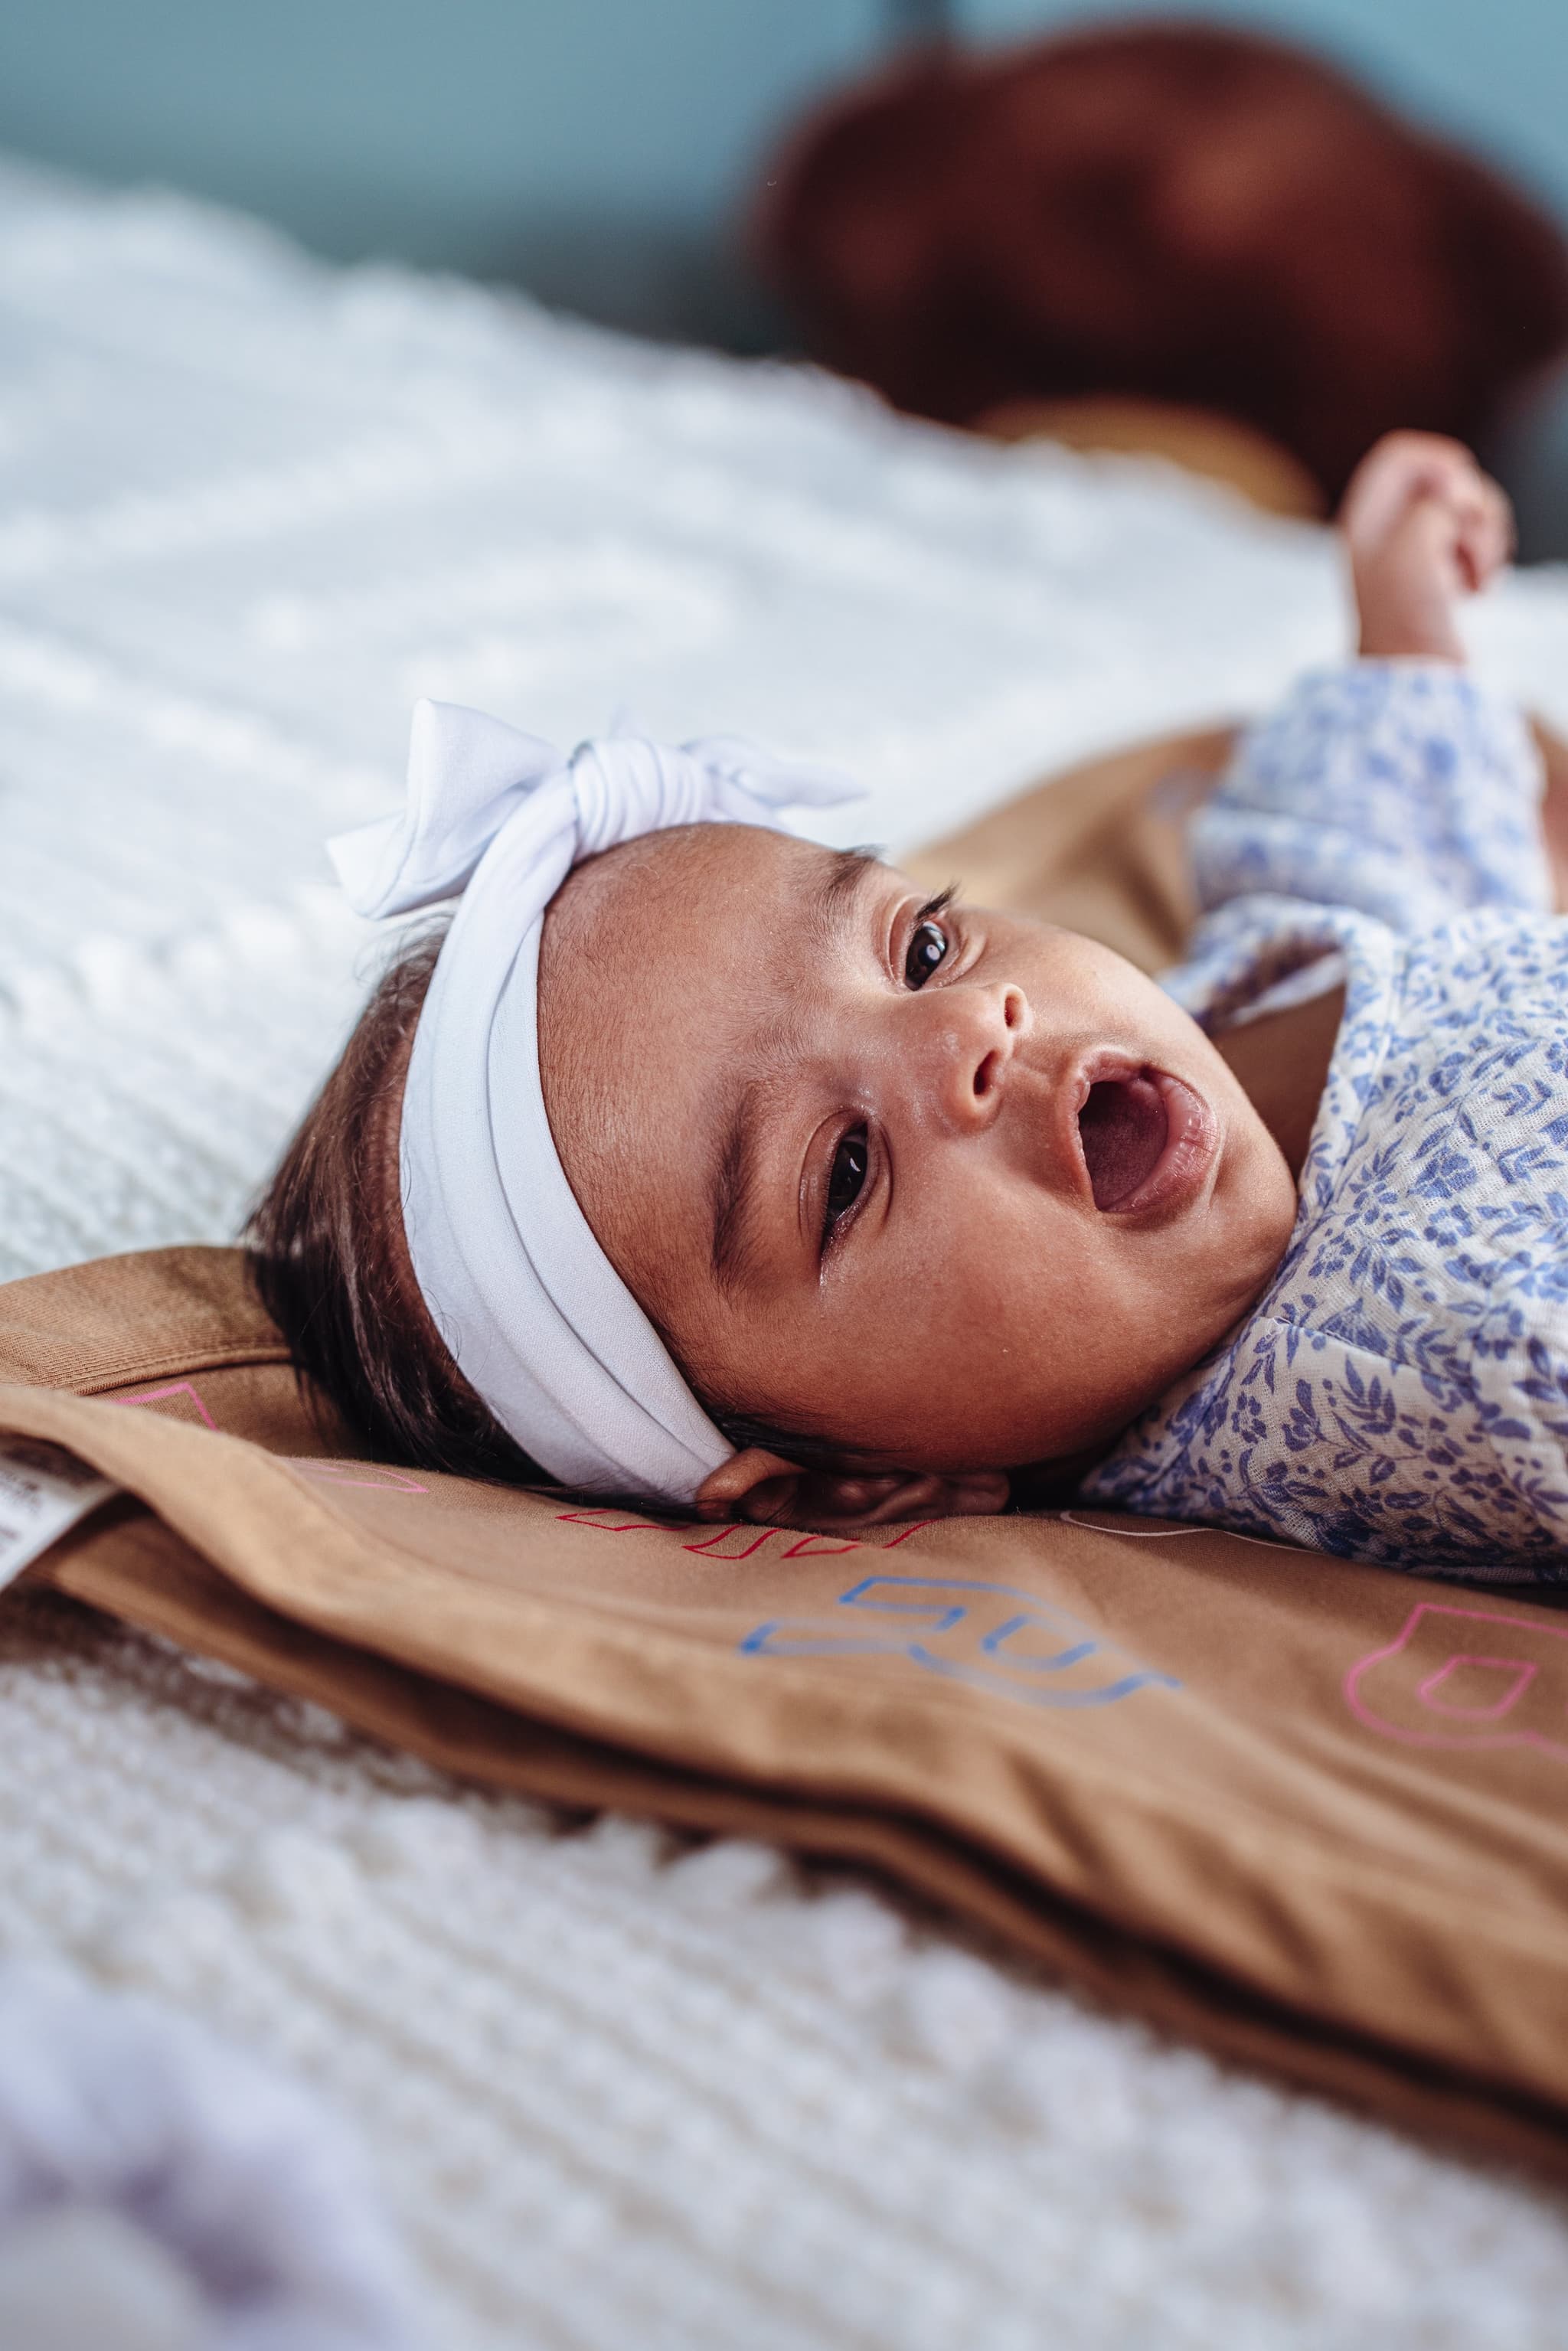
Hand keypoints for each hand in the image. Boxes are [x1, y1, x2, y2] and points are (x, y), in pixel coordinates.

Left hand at [1339, 431, 1513, 662]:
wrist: (1419, 684)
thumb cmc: (1406, 624)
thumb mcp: (1411, 552)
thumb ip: (1433, 505)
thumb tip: (1455, 496)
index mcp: (1364, 520)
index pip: (1401, 456)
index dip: (1439, 463)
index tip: (1459, 499)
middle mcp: (1387, 531)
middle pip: (1447, 479)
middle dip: (1474, 508)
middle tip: (1473, 550)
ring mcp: (1417, 552)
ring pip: (1470, 509)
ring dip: (1487, 537)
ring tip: (1478, 578)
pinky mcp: (1444, 574)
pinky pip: (1479, 540)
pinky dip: (1488, 559)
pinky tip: (1480, 590)